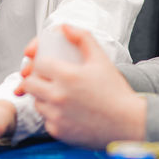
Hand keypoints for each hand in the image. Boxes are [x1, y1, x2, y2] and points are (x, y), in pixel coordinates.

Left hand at [15, 25, 145, 148]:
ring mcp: (57, 116)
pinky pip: (45, 120)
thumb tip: (64, 27)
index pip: (38, 64)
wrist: (128, 123)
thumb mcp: (101, 59)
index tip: (47, 65)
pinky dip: (52, 115)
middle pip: (30, 83)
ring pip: (36, 102)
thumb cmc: (116, 92)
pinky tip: (65, 111)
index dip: (41, 63)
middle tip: (47, 79)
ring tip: (58, 94)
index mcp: (67, 76)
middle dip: (36, 79)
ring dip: (42, 97)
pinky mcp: (59, 132)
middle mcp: (58, 96)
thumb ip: (82, 38)